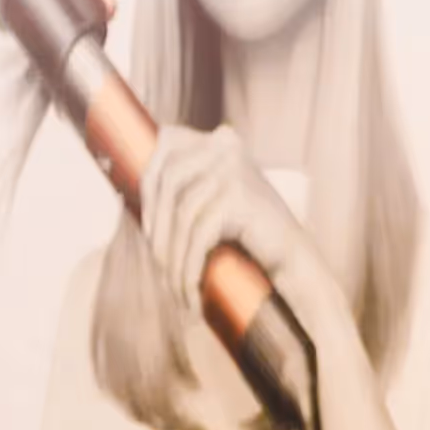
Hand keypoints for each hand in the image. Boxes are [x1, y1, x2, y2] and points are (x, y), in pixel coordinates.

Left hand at [136, 124, 321, 321]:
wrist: (297, 263)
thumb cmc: (252, 237)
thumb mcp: (216, 200)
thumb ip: (186, 185)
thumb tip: (132, 185)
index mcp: (222, 140)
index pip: (167, 143)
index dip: (149, 184)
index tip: (150, 227)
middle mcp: (227, 147)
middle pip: (169, 180)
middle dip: (158, 227)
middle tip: (160, 265)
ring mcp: (233, 169)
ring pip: (182, 214)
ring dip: (172, 255)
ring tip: (175, 285)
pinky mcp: (238, 197)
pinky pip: (198, 234)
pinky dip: (189, 265)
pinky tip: (189, 289)